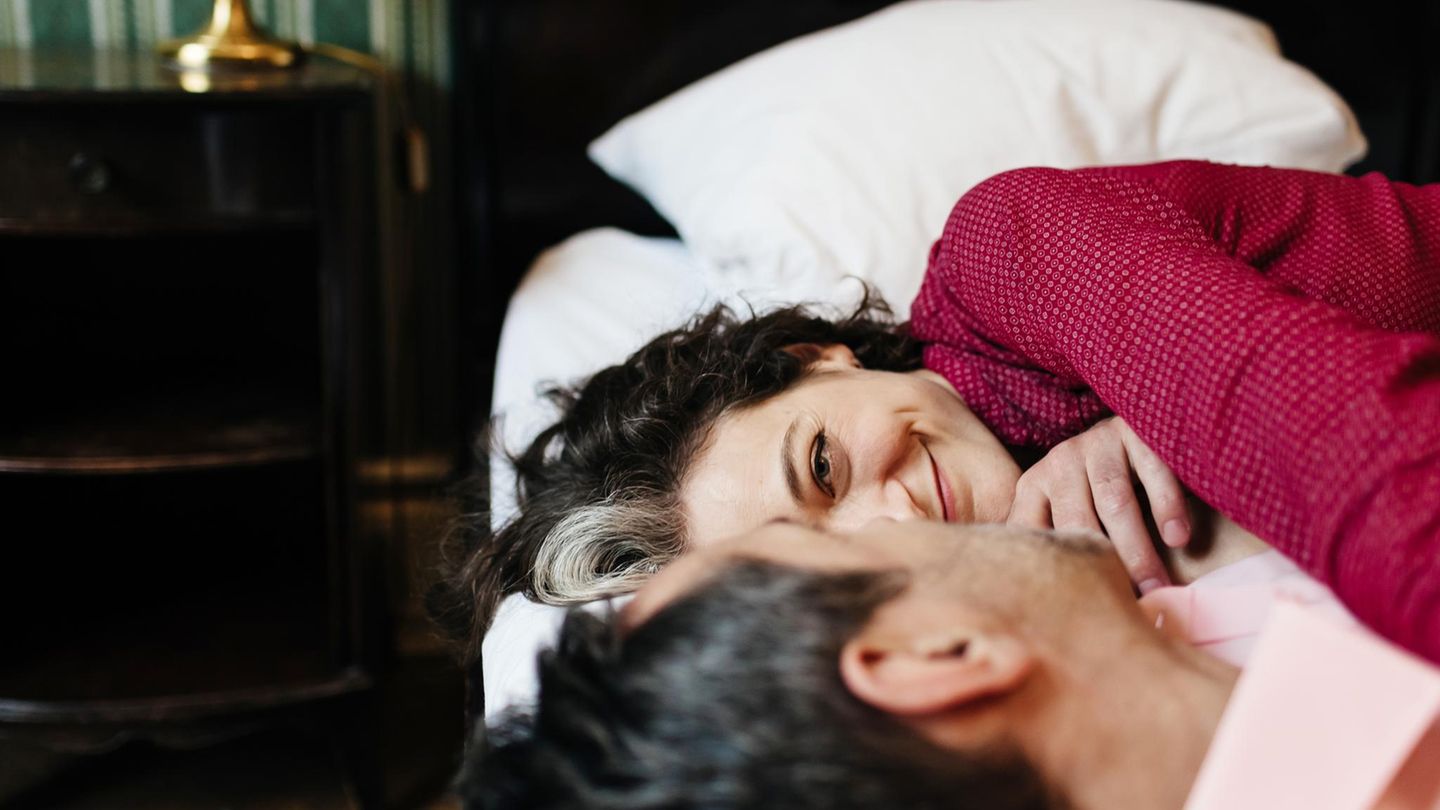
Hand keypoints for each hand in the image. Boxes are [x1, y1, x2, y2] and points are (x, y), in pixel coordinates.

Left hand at [1007, 417, 1190, 593]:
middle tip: (1127, 608)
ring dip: (1138, 550)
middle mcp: (1059, 463)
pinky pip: (1153, 472)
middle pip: (1077, 522)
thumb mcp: (1065, 511)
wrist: (1133, 429)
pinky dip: (1166, 506)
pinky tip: (1178, 539)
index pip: (1035, 533)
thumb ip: (1055, 547)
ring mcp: (1096, 444)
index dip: (1057, 571)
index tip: (1075, 609)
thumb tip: (1045, 608)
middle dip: (1104, 567)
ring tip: (1157, 586)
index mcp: (1034, 486)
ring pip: (1114, 503)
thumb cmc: (1097, 489)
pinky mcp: (1134, 431)